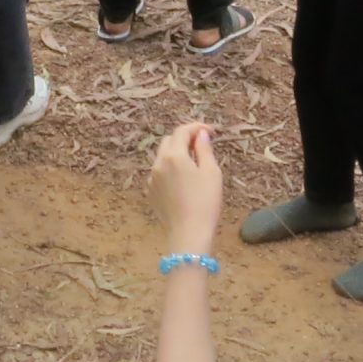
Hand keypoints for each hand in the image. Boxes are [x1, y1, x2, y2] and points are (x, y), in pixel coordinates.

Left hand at [148, 123, 223, 252]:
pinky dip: (170, 170)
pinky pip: (159, 173)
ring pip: (162, 157)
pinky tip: (182, 181)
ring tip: (194, 164)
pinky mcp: (151, 193)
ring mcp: (151, 179)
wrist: (189, 233)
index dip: (197, 128)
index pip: (182, 131)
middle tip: (202, 145)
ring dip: (176, 154)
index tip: (211, 132)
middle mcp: (158, 163)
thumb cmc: (205, 202)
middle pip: (169, 141)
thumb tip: (201, 135)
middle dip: (185, 139)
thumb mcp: (211, 172)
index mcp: (173, 155)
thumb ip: (204, 149)